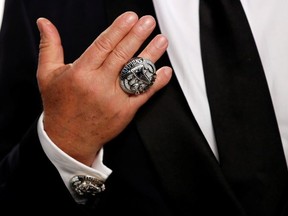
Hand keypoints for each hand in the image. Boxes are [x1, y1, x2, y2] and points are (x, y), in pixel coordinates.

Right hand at [36, 11, 171, 165]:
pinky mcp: (125, 111)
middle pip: (122, 55)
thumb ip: (50, 47)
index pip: (103, 45)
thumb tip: (45, 23)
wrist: (69, 139)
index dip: (119, 29)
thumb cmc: (59, 107)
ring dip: (151, 54)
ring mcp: (114, 99)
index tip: (131, 18)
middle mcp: (99, 84)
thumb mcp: (47, 75)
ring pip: (135, 72)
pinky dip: (156, 82)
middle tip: (148, 22)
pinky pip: (144, 94)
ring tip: (161, 40)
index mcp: (81, 73)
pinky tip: (164, 71)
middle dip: (137, 36)